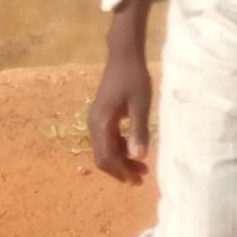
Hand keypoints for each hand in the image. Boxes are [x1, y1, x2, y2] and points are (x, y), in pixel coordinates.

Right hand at [89, 44, 152, 183]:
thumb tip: (139, 157)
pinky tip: (135, 150)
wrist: (124, 56)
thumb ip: (139, 131)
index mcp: (101, 123)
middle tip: (141, 178)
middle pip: (103, 157)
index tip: (138, 180)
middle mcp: (93, 125)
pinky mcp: (103, 117)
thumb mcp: (140, 105)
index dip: (121, 171)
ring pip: (105, 149)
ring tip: (142, 168)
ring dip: (122, 161)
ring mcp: (96, 121)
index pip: (106, 157)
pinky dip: (120, 149)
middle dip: (121, 170)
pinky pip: (108, 140)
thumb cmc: (134, 78)